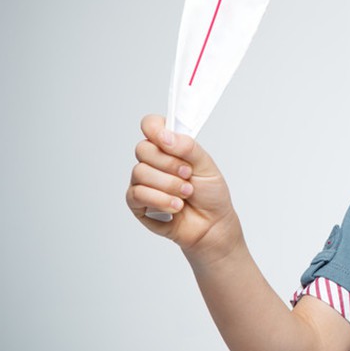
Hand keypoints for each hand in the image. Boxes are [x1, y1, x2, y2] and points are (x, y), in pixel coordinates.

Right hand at [126, 115, 242, 265]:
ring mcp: (143, 182)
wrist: (212, 225)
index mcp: (169, 147)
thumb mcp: (206, 166)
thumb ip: (188, 147)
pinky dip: (161, 200)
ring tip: (186, 194)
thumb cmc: (211, 195)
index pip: (150, 125)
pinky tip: (176, 206)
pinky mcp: (137, 202)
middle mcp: (153, 162)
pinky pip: (137, 193)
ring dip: (169, 185)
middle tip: (188, 174)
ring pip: (140, 172)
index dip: (154, 128)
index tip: (166, 139)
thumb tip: (166, 136)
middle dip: (169, 163)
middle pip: (143, 149)